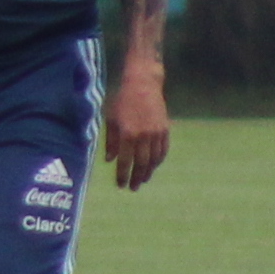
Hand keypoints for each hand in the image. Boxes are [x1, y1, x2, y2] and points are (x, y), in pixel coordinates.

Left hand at [105, 61, 169, 187]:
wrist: (143, 85)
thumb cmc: (122, 101)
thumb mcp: (111, 120)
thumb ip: (110, 141)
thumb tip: (109, 160)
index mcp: (127, 134)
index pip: (124, 161)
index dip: (122, 175)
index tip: (120, 185)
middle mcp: (143, 136)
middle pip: (141, 164)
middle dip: (136, 178)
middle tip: (133, 188)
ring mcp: (156, 133)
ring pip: (154, 160)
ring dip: (148, 172)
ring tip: (143, 180)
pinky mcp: (165, 130)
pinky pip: (163, 150)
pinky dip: (158, 161)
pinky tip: (153, 166)